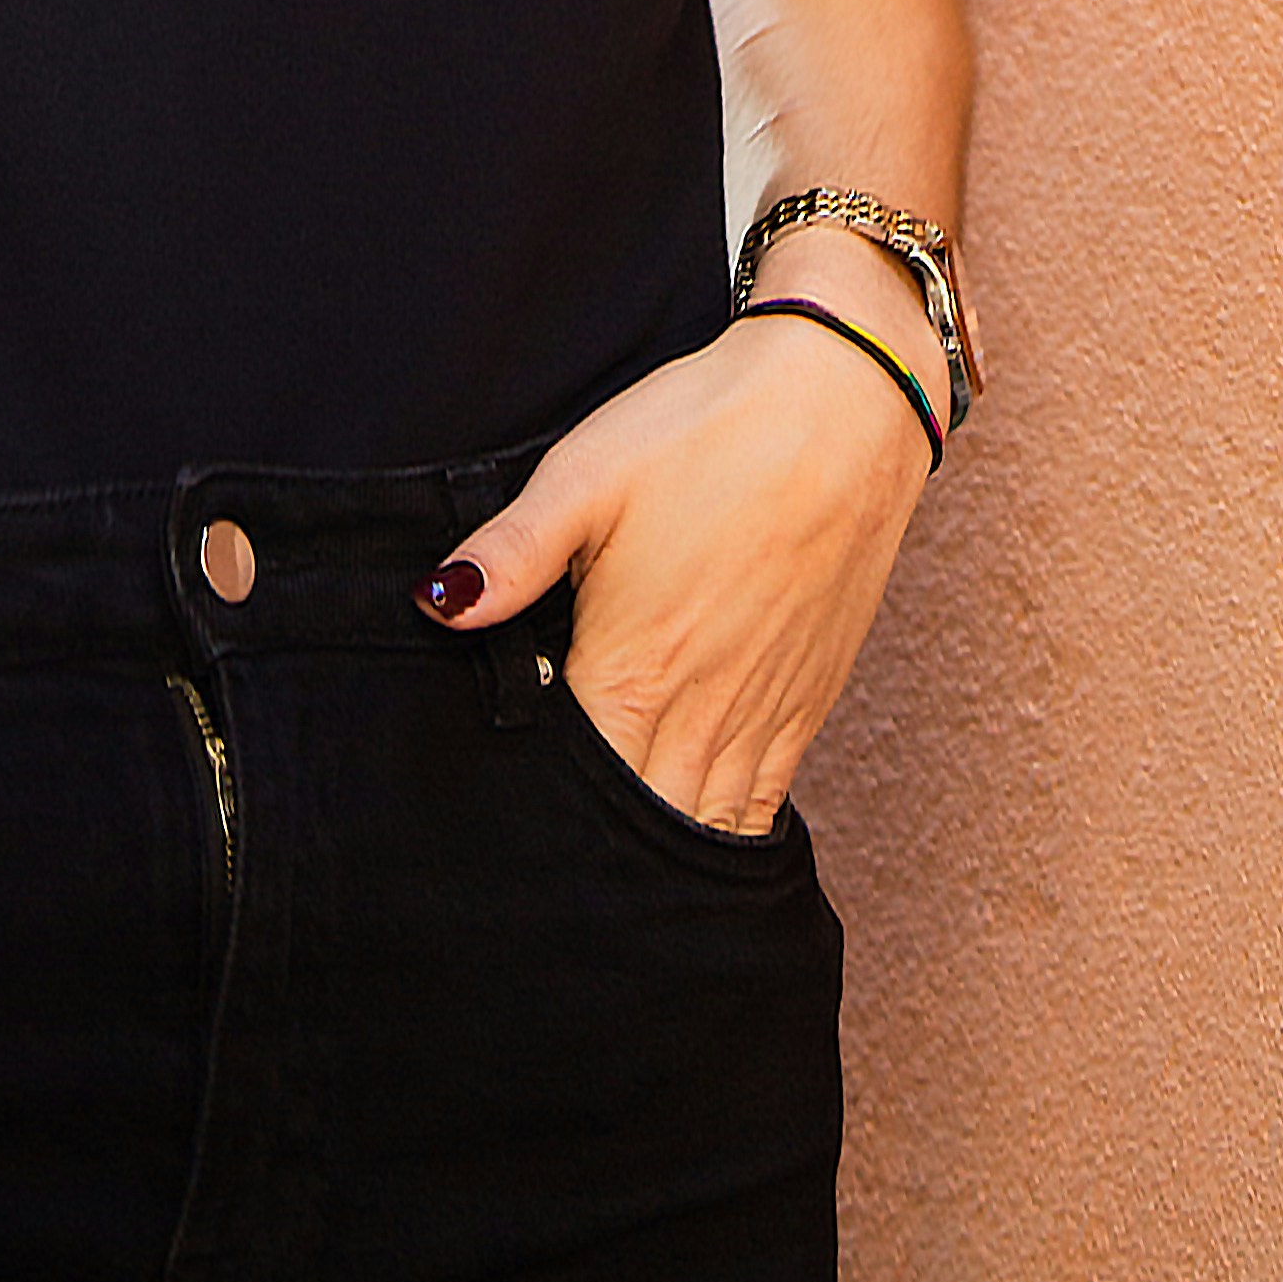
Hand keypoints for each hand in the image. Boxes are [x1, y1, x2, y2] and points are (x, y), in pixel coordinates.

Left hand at [415, 304, 932, 833]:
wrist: (847, 400)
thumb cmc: (707, 428)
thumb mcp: (589, 473)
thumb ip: (511, 552)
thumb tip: (435, 606)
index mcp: (632, 668)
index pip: (571, 786)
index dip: (531, 813)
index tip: (496, 829)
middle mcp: (699, 710)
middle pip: (636, 823)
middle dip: (591, 854)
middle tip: (539, 870)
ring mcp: (762, 712)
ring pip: (701, 826)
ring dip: (656, 853)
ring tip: (607, 880)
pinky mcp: (809, 699)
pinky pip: (762, 804)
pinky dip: (724, 834)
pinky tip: (692, 834)